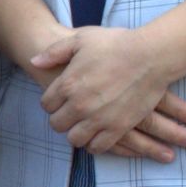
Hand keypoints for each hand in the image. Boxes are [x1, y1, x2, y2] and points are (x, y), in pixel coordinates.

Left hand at [28, 26, 185, 158]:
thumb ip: (55, 52)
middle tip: (71, 113)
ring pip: (74, 139)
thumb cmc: (117, 43)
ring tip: (84, 125)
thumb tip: (34, 62)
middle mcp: (79, 105)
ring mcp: (98, 119)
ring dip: (77, 133)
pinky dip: (95, 144)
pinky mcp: (118, 128)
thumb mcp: (81, 39)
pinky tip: (98, 134)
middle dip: (62, 119)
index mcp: (67, 84)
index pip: (46, 104)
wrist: (151, 55)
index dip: (52, 102)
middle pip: (57, 124)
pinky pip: (97, 147)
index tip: (61, 100)